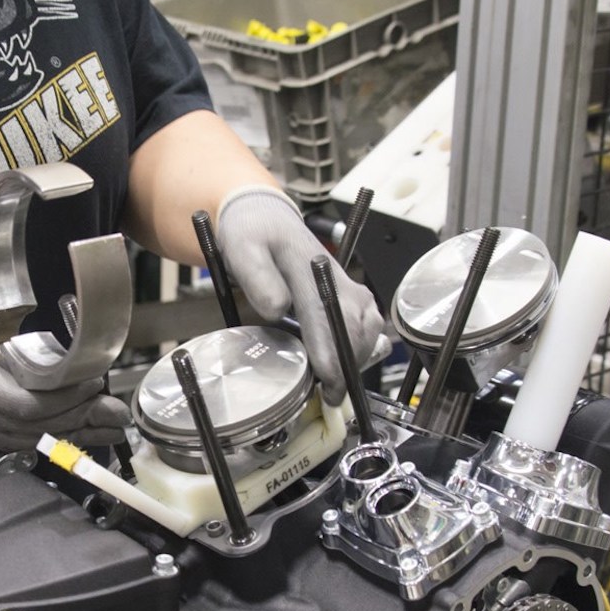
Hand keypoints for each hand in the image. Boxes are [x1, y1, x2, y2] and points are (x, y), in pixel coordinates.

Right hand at [0, 258, 130, 450]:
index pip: (29, 403)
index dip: (66, 397)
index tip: (93, 378)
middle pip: (43, 426)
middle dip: (81, 415)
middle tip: (112, 398)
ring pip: (37, 439)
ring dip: (75, 431)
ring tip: (111, 420)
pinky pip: (25, 443)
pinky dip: (56, 438)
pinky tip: (82, 432)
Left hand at [216, 186, 388, 404]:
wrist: (263, 216)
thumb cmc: (251, 234)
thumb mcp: (241, 249)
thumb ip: (257, 278)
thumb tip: (276, 309)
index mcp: (306, 264)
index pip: (323, 312)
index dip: (328, 349)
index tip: (328, 379)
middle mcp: (332, 273)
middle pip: (354, 322)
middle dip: (347, 362)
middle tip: (332, 394)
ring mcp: (344, 281)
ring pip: (368, 322)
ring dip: (358, 354)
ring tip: (338, 383)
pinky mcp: (347, 289)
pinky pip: (368, 319)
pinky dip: (363, 343)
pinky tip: (347, 359)